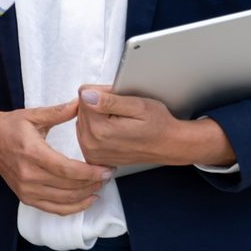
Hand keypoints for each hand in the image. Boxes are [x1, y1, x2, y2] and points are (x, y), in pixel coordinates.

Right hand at [0, 101, 112, 213]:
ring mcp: (26, 189)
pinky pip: (54, 209)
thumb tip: (83, 103)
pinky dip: (73, 208)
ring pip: (64, 201)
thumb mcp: (33, 115)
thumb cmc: (10, 126)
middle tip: (108, 175)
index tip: (106, 170)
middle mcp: (28, 175)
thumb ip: (59, 112)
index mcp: (32, 153)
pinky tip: (87, 200)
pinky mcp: (26, 197)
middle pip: (68, 187)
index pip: (67, 170)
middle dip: (93, 183)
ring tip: (101, 185)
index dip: (89, 173)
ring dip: (86, 196)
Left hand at [73, 88, 234, 169]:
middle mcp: (91, 144)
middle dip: (100, 105)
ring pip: (83, 120)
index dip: (104, 93)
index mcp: (100, 130)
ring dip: (98, 117)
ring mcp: (92, 153)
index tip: (119, 100)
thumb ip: (109, 100)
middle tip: (123, 112)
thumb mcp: (138, 106)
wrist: (168, 145)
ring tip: (120, 122)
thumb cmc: (158, 125)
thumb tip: (86, 95)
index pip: (85, 95)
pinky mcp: (94, 157)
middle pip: (82, 108)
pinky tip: (114, 132)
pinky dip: (98, 129)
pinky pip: (86, 133)